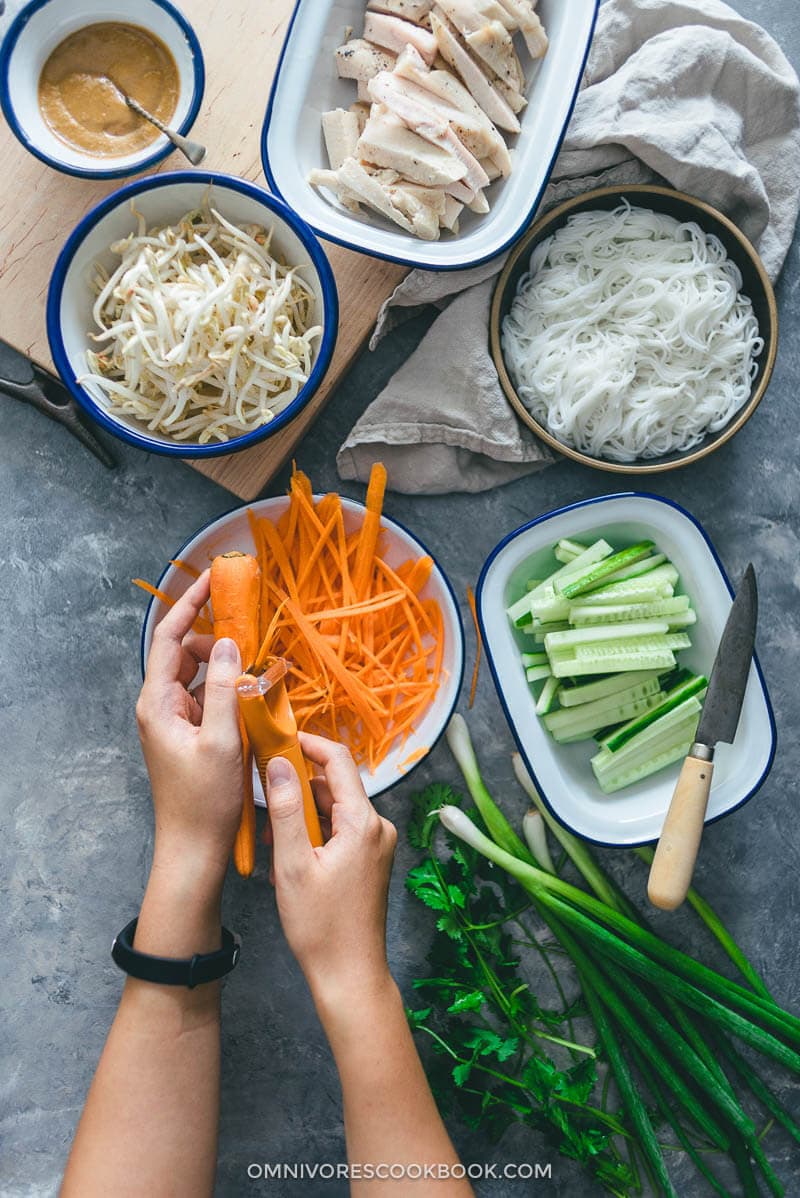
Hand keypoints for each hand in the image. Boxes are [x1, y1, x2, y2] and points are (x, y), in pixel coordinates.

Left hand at [136, 571, 242, 891]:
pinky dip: (229, 690)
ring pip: (200, 676)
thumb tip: (227, 643)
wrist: (194, 849)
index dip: (190, 605)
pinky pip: (208, 698)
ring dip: (226, 667)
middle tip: (252, 636)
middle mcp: (161, 707)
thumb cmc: (205, 801)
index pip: (169, 638)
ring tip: (257, 672)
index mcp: (158, 703)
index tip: (214, 581)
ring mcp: (174, 721)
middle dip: (217, 639)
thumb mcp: (221, 740)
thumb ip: (224, 688)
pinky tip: (253, 698)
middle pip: (185, 652)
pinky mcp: (190, 735)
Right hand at [266, 733, 397, 1009]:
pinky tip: (287, 856)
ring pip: (334, 810)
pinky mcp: (370, 861)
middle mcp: (377, 827)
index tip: (277, 739)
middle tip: (262, 794)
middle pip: (334, 786)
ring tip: (270, 838)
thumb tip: (279, 763)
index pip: (338, 761)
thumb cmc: (321, 926)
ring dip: (302, 815)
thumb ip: (286, 809)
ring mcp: (376, 845)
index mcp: (363, 822)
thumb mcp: (293, 864)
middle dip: (297, 787)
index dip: (307, 743)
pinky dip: (313, 834)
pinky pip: (339, 831)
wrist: (349, 975)